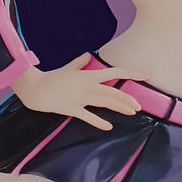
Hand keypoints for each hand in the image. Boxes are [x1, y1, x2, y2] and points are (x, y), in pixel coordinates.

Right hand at [12, 54, 145, 131]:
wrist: (36, 88)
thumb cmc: (52, 77)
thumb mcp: (68, 68)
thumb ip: (80, 62)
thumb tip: (88, 55)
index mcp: (88, 75)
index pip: (113, 72)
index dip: (130, 73)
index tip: (145, 74)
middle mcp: (87, 86)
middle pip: (113, 92)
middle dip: (127, 99)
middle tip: (139, 106)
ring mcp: (81, 98)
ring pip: (105, 103)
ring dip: (120, 107)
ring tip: (132, 112)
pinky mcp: (73, 109)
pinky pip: (89, 116)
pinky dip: (99, 122)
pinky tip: (109, 126)